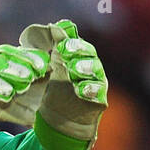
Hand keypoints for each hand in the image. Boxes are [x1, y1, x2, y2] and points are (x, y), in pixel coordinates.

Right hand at [0, 44, 51, 142]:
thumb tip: (45, 119)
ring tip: (28, 80)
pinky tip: (6, 94)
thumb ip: (21, 109)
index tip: (51, 66)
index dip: (32, 59)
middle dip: (25, 61)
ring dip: (11, 70)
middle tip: (43, 69)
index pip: (16, 56)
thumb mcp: (2, 107)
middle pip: (6, 56)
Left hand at [19, 20, 107, 149]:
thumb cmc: (55, 93)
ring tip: (74, 70)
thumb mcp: (49, 72)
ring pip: (96, 71)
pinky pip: (100, 93)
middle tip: (65, 51)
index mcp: (75, 57)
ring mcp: (96, 83)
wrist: (61, 123)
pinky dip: (92, 90)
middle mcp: (89, 67)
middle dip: (78, 50)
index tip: (58, 43)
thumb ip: (50, 50)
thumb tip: (51, 26)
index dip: (69, 40)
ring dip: (86, 67)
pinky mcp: (99, 100)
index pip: (76, 42)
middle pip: (89, 52)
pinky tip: (82, 90)